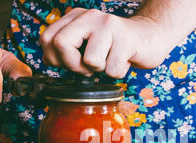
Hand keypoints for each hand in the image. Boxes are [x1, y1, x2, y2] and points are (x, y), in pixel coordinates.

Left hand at [40, 8, 167, 78]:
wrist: (149, 38)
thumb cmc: (115, 47)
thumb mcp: (86, 46)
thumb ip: (66, 51)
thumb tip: (50, 60)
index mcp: (76, 17)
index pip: (46, 39)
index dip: (54, 59)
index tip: (69, 65)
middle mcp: (90, 16)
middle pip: (60, 44)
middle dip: (73, 65)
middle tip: (87, 68)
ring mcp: (108, 25)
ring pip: (90, 61)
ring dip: (100, 70)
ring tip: (110, 61)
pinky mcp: (126, 38)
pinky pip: (112, 69)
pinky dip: (118, 73)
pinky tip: (124, 61)